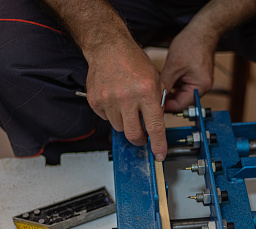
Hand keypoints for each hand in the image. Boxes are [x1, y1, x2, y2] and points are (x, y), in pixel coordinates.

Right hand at [85, 38, 166, 160]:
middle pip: (133, 135)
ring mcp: (109, 100)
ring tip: (127, 106)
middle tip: (142, 135)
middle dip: (140, 139)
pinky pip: (106, 119)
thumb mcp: (155, 80)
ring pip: (119, 128)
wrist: (108, 47)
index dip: (158, 144)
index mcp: (146, 92)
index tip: (159, 155)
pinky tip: (115, 100)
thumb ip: (156, 104)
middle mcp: (127, 97)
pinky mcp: (96, 101)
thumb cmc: (134, 62)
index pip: (154, 127)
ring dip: (125, 123)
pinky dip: (112, 114)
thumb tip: (155, 127)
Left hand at [160, 27, 216, 111]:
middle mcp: (202, 88)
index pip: (180, 105)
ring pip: (180, 94)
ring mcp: (200, 83)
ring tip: (158, 85)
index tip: (153, 104)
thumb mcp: (174, 66)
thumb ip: (165, 84)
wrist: (202, 31)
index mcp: (199, 87)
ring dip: (170, 91)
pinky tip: (166, 78)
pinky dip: (174, 84)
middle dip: (167, 98)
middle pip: (181, 101)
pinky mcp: (196, 77)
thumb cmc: (192, 44)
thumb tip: (155, 98)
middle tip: (153, 94)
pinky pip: (183, 86)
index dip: (166, 106)